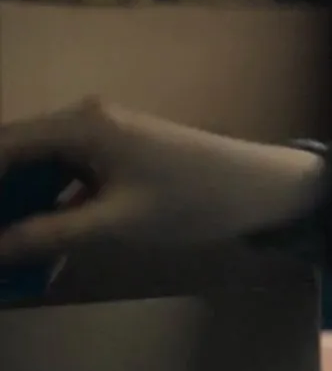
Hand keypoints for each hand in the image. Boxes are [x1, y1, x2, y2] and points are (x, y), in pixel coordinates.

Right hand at [0, 99, 326, 262]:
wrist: (266, 188)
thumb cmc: (195, 199)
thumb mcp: (117, 222)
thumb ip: (49, 234)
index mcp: (79, 124)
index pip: (2, 148)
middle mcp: (84, 121)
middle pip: (14, 158)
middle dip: (0, 200)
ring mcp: (103, 138)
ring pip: (40, 173)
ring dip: (20, 209)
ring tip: (10, 249)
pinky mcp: (119, 159)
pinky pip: (68, 181)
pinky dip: (50, 210)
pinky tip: (37, 248)